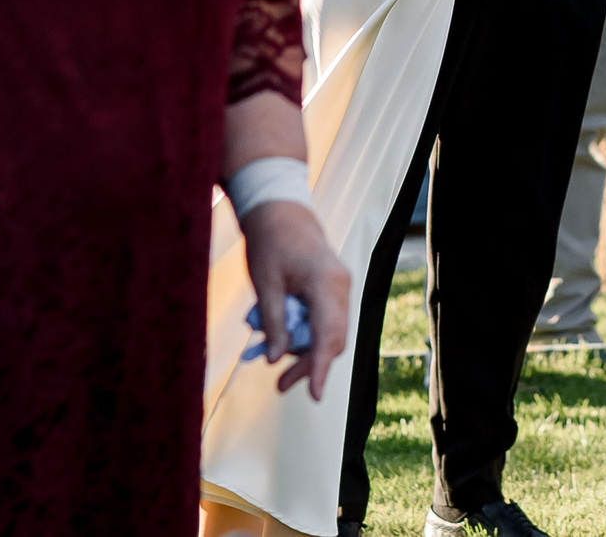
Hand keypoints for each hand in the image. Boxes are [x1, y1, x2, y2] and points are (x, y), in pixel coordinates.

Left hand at [239, 200, 351, 397]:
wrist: (280, 210)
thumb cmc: (269, 242)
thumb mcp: (264, 284)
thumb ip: (273, 323)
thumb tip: (276, 360)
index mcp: (325, 282)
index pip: (326, 334)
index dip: (320, 368)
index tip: (314, 395)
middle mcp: (341, 286)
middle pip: (332, 338)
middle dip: (310, 365)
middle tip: (281, 385)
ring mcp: (340, 286)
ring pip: (331, 332)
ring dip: (308, 352)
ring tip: (281, 370)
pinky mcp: (334, 288)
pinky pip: (327, 320)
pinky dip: (309, 335)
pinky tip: (288, 343)